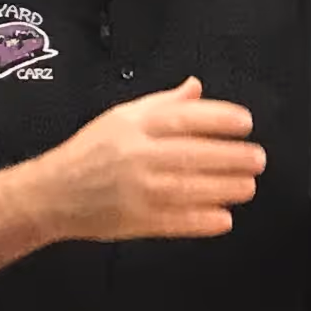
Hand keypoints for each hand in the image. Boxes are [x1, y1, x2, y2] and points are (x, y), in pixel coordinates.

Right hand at [45, 78, 264, 243]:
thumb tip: (197, 87)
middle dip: (234, 158)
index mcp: (135, 126)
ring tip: (248, 186)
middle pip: (196, 155)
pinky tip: (224, 218)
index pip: (186, 118)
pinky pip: (178, 222)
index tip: (246, 124)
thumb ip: (163, 103)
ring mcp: (137, 191)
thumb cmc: (90, 151)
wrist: (53, 193)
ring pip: (192, 189)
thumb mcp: (121, 116)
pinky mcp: (136, 221)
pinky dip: (204, 221)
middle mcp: (138, 156)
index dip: (222, 120)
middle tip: (257, 159)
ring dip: (227, 188)